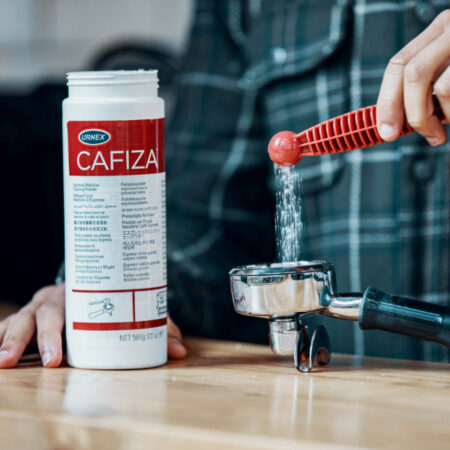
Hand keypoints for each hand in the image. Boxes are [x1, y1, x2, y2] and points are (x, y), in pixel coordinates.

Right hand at [0, 283, 185, 367]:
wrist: (94, 277)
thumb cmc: (113, 298)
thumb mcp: (135, 309)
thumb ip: (158, 326)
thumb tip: (179, 351)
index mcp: (79, 293)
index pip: (66, 309)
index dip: (58, 333)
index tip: (58, 357)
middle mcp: (55, 298)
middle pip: (40, 315)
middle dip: (36, 340)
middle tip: (42, 365)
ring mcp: (37, 307)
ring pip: (17, 319)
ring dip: (8, 340)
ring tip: (2, 362)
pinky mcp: (27, 317)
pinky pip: (7, 326)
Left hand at [377, 9, 449, 145]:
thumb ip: (427, 85)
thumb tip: (395, 121)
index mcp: (439, 30)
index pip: (398, 65)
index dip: (386, 101)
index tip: (385, 131)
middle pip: (413, 74)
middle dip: (413, 115)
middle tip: (427, 136)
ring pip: (444, 88)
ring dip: (447, 116)